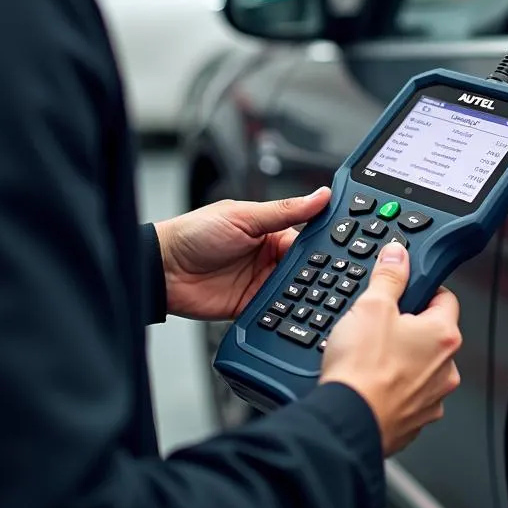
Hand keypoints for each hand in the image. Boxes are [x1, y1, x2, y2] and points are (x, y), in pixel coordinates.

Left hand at [155, 187, 330, 321]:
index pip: (307, 237)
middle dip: (317, 271)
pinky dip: (286, 312)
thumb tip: (320, 195)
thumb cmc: (194, 233)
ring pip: (294, 289)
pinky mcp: (251, 305)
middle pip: (304, 266)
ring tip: (317, 295)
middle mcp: (268, 256)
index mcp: (270, 230)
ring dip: (303, 292)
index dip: (323, 243)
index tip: (345, 248)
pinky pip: (276, 310)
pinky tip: (296, 312)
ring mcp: (260, 282)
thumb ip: (284, 210)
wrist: (162, 269)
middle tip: (334, 277)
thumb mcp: (243, 216)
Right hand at [320, 242, 462, 455]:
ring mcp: (432, 398)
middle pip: (431, 334)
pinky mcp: (414, 421)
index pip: (445, 298)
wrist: (347, 420)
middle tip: (378, 324)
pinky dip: (392, 388)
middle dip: (407, 327)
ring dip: (400, 359)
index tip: (405, 289)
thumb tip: (398, 255)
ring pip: (420, 367)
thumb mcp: (372, 306)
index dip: (423, 289)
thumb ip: (390, 276)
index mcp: (443, 336)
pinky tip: (369, 382)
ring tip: (369, 356)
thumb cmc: (363, 369)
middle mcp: (446, 369)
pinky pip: (407, 395)